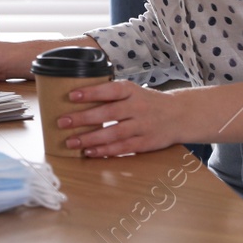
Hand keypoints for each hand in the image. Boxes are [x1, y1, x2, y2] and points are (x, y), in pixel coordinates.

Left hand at [57, 80, 181, 156]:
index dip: (91, 92)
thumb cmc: (147, 101)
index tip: (71, 95)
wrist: (179, 115)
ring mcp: (142, 126)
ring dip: (90, 139)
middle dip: (83, 118)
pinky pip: (123, 148)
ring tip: (71, 142)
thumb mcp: (132, 91)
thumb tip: (77, 97)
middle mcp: (137, 107)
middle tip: (62, 122)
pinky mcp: (146, 143)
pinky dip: (105, 151)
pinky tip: (90, 152)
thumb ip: (111, 94)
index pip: (110, 90)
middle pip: (108, 113)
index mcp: (132, 91)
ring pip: (113, 133)